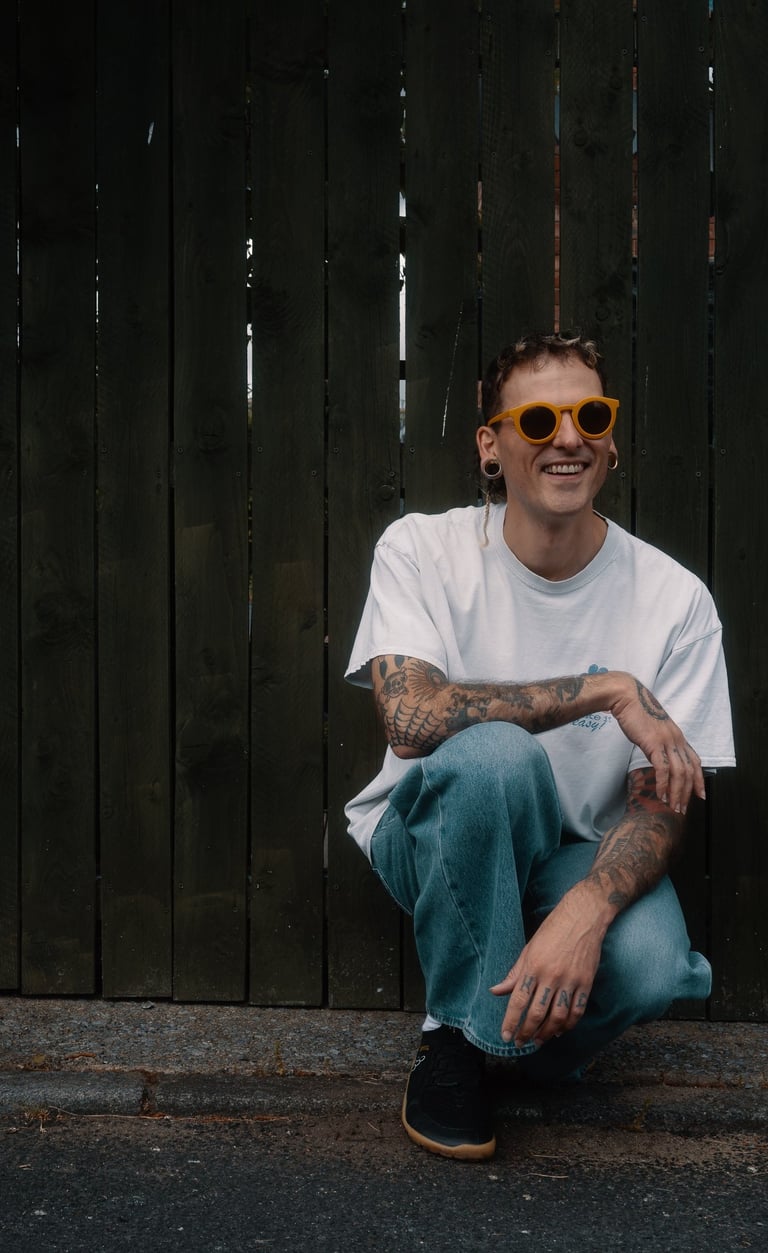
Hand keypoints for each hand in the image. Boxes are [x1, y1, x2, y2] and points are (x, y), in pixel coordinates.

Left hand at [490, 888, 605, 1047]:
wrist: (583, 917)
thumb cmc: (552, 931)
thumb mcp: (529, 949)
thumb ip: (514, 974)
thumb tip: (495, 991)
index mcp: (533, 966)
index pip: (518, 1000)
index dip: (511, 1021)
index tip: (506, 1036)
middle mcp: (551, 976)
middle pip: (537, 1013)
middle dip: (527, 1032)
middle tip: (520, 1043)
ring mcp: (570, 980)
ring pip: (558, 1016)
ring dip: (547, 1033)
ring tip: (538, 1041)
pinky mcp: (586, 983)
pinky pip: (577, 1010)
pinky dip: (569, 1025)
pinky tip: (560, 1030)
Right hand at [609, 675, 704, 814]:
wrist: (627, 697)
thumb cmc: (636, 713)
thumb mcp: (653, 730)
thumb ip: (659, 744)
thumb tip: (658, 758)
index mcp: (678, 736)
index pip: (695, 761)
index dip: (699, 780)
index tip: (700, 795)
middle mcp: (677, 739)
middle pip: (689, 771)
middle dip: (687, 792)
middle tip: (683, 808)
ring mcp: (667, 741)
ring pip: (679, 773)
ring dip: (677, 792)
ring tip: (672, 806)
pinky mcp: (654, 743)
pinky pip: (663, 769)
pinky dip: (663, 784)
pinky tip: (660, 794)